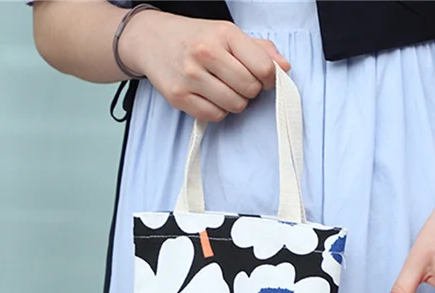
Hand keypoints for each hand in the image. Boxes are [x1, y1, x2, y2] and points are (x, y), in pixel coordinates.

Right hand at [119, 12, 290, 120]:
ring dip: (234, 102)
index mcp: (224, 34)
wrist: (150, 39)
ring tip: (223, 88)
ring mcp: (190, 76)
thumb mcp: (228, 34)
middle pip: (250, 90)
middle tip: (238, 82)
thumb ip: (260, 50)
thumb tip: (284, 68)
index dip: (269, 79)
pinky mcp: (178, 96)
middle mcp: (206, 53)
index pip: (264, 69)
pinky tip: (209, 96)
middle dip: (249, 91)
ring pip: (234, 106)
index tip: (261, 78)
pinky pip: (214, 116)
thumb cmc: (196, 38)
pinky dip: (217, 110)